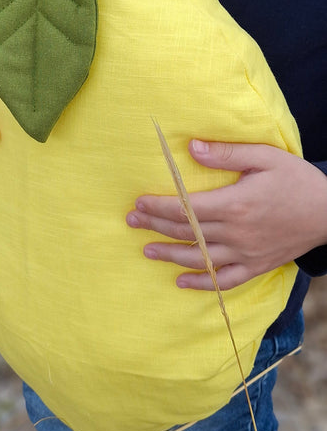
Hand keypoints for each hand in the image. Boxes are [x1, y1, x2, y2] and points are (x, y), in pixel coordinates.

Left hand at [126, 139, 326, 289]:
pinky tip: (181, 281)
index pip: (186, 208)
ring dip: (169, 255)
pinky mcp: (256, 266)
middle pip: (187, 232)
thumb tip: (191, 147)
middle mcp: (236, 233)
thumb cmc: (297, 180)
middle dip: (155, 227)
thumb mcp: (264, 157)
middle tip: (131, 222)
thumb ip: (226, 153)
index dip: (158, 206)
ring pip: (199, 258)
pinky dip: (201, 283)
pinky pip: (224, 280)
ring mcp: (246, 253)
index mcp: (235, 204)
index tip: (138, 203)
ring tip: (146, 250)